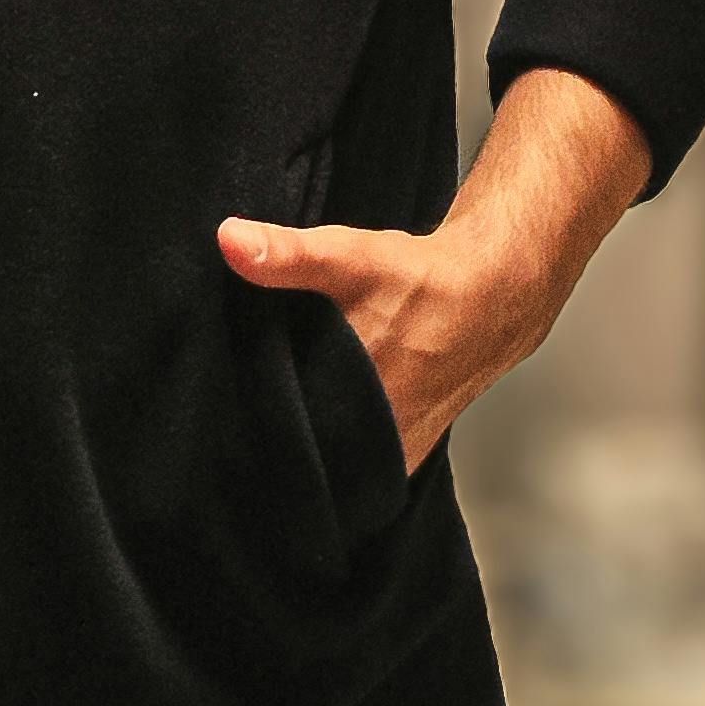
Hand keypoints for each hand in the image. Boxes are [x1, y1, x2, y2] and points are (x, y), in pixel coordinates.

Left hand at [218, 66, 650, 474]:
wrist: (488, 297)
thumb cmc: (420, 280)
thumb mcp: (350, 257)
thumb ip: (287, 254)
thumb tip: (229, 240)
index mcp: (353, 402)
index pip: (280, 440)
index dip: (244, 433)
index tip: (215, 421)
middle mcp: (375, 438)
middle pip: (302, 454)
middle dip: (270, 441)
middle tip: (229, 424)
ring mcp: (393, 451)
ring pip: (331, 465)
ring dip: (305, 448)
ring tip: (265, 430)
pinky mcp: (405, 452)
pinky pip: (357, 465)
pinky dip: (335, 451)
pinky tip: (314, 429)